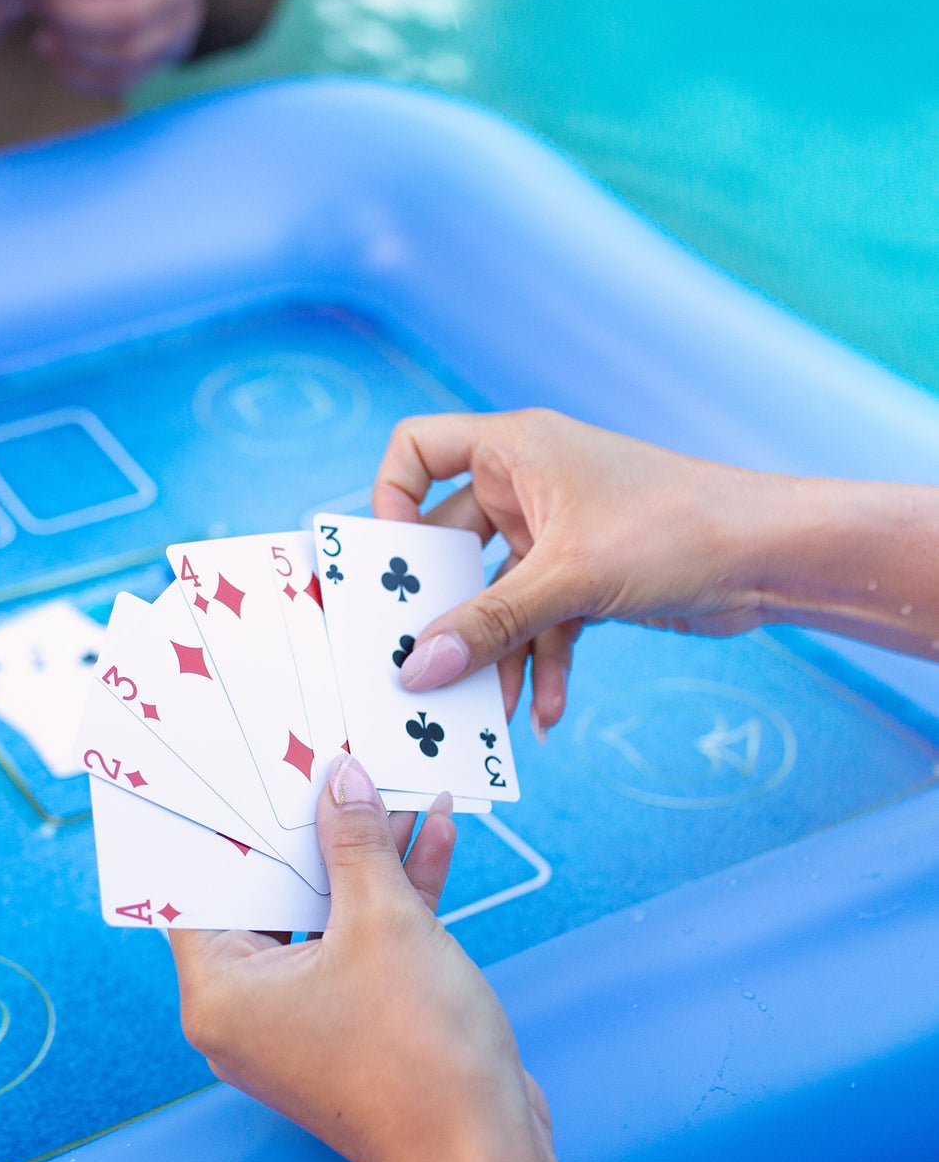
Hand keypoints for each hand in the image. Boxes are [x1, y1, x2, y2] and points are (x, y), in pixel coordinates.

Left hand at [33, 0, 205, 95]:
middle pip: (126, 17)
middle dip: (70, 14)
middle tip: (36, 2)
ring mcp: (177, 29)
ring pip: (124, 54)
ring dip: (72, 47)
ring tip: (43, 30)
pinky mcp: (161, 60)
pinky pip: (119, 79)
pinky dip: (77, 71)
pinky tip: (51, 52)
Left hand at [171, 754, 604, 1161]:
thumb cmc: (420, 1055)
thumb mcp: (385, 923)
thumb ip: (358, 844)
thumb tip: (342, 780)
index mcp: (223, 993)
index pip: (201, 889)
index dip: (225, 824)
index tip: (236, 769)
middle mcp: (251, 1010)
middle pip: (270, 894)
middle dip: (312, 826)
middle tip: (320, 758)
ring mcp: (306, 1018)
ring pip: (327, 913)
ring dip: (366, 854)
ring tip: (390, 780)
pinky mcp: (357, 1022)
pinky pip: (361, 942)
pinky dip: (395, 895)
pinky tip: (434, 832)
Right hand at [374, 409, 776, 737]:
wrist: (772, 557)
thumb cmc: (676, 528)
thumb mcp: (568, 578)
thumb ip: (489, 625)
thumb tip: (418, 669)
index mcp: (513, 450)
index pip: (417, 450)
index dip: (389, 498)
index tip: (392, 561)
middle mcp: (525, 486)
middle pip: (449, 544)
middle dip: (440, 607)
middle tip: (415, 656)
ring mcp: (554, 535)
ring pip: (495, 597)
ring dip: (492, 654)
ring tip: (487, 710)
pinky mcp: (582, 579)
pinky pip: (538, 624)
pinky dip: (540, 664)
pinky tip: (545, 712)